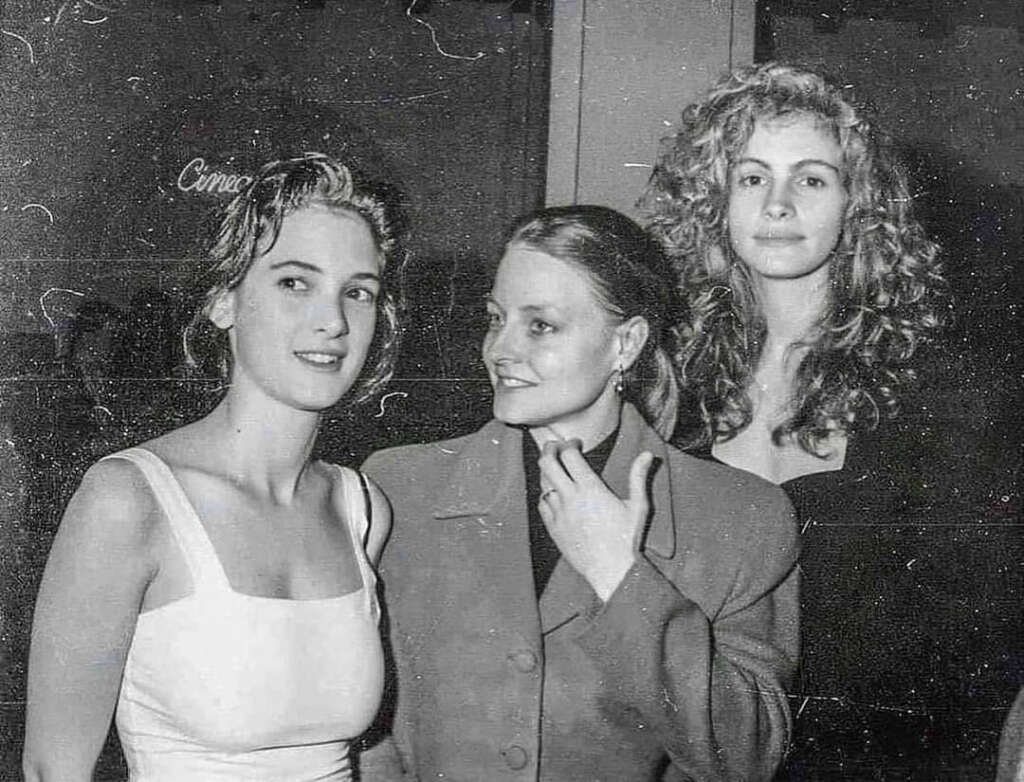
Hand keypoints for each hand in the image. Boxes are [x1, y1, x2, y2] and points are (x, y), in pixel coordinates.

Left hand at [537, 440, 654, 600]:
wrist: (611, 571)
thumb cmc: (627, 539)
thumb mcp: (638, 506)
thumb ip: (639, 477)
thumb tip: (647, 454)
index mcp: (591, 489)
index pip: (569, 455)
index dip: (569, 444)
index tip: (576, 444)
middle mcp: (570, 498)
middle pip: (547, 463)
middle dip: (549, 449)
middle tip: (555, 447)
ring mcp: (559, 513)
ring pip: (542, 483)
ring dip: (547, 472)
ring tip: (555, 468)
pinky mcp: (553, 528)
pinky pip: (542, 504)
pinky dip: (546, 494)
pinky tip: (554, 494)